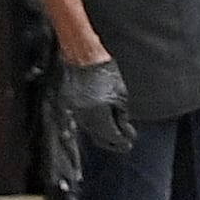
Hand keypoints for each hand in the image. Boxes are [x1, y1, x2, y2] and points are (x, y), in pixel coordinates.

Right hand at [57, 50, 141, 171]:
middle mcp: (84, 118)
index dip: (122, 142)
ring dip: (102, 135)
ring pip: (90, 131)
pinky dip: (92, 127)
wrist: (83, 56)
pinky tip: (100, 126)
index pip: (112, 136)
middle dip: (113, 142)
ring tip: (114, 135)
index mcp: (98, 115)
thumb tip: (125, 128)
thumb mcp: (120, 92)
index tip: (129, 143)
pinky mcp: (69, 107)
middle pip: (99, 138)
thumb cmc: (105, 70)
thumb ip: (122, 114)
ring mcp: (75, 113)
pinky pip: (82, 122)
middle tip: (124, 144)